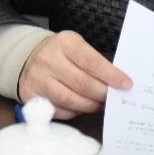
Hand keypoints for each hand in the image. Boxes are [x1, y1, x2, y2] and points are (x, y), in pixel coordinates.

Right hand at [17, 30, 131, 118]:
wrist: (27, 57)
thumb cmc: (60, 53)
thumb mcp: (76, 46)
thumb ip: (94, 61)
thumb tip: (118, 81)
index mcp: (65, 43)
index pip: (92, 62)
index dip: (111, 76)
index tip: (126, 84)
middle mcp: (49, 60)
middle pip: (82, 84)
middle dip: (102, 94)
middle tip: (114, 98)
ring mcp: (39, 79)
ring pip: (71, 100)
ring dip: (90, 105)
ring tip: (100, 104)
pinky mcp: (32, 96)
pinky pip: (59, 110)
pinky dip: (74, 111)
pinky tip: (82, 107)